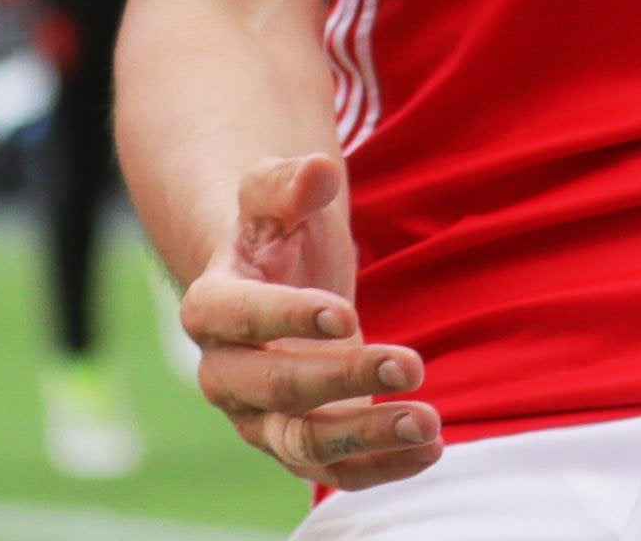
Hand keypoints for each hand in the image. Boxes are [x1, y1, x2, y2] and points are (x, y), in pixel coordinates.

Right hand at [180, 154, 438, 490]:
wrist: (274, 284)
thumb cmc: (276, 235)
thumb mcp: (275, 200)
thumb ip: (289, 185)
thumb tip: (319, 169)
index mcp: (209, 307)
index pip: (238, 318)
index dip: (288, 318)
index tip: (347, 313)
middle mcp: (225, 373)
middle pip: (276, 388)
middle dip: (343, 378)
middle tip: (412, 362)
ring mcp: (259, 418)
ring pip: (304, 443)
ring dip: (368, 437)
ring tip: (428, 422)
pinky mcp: (297, 445)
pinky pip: (335, 471)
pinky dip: (382, 466)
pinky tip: (431, 448)